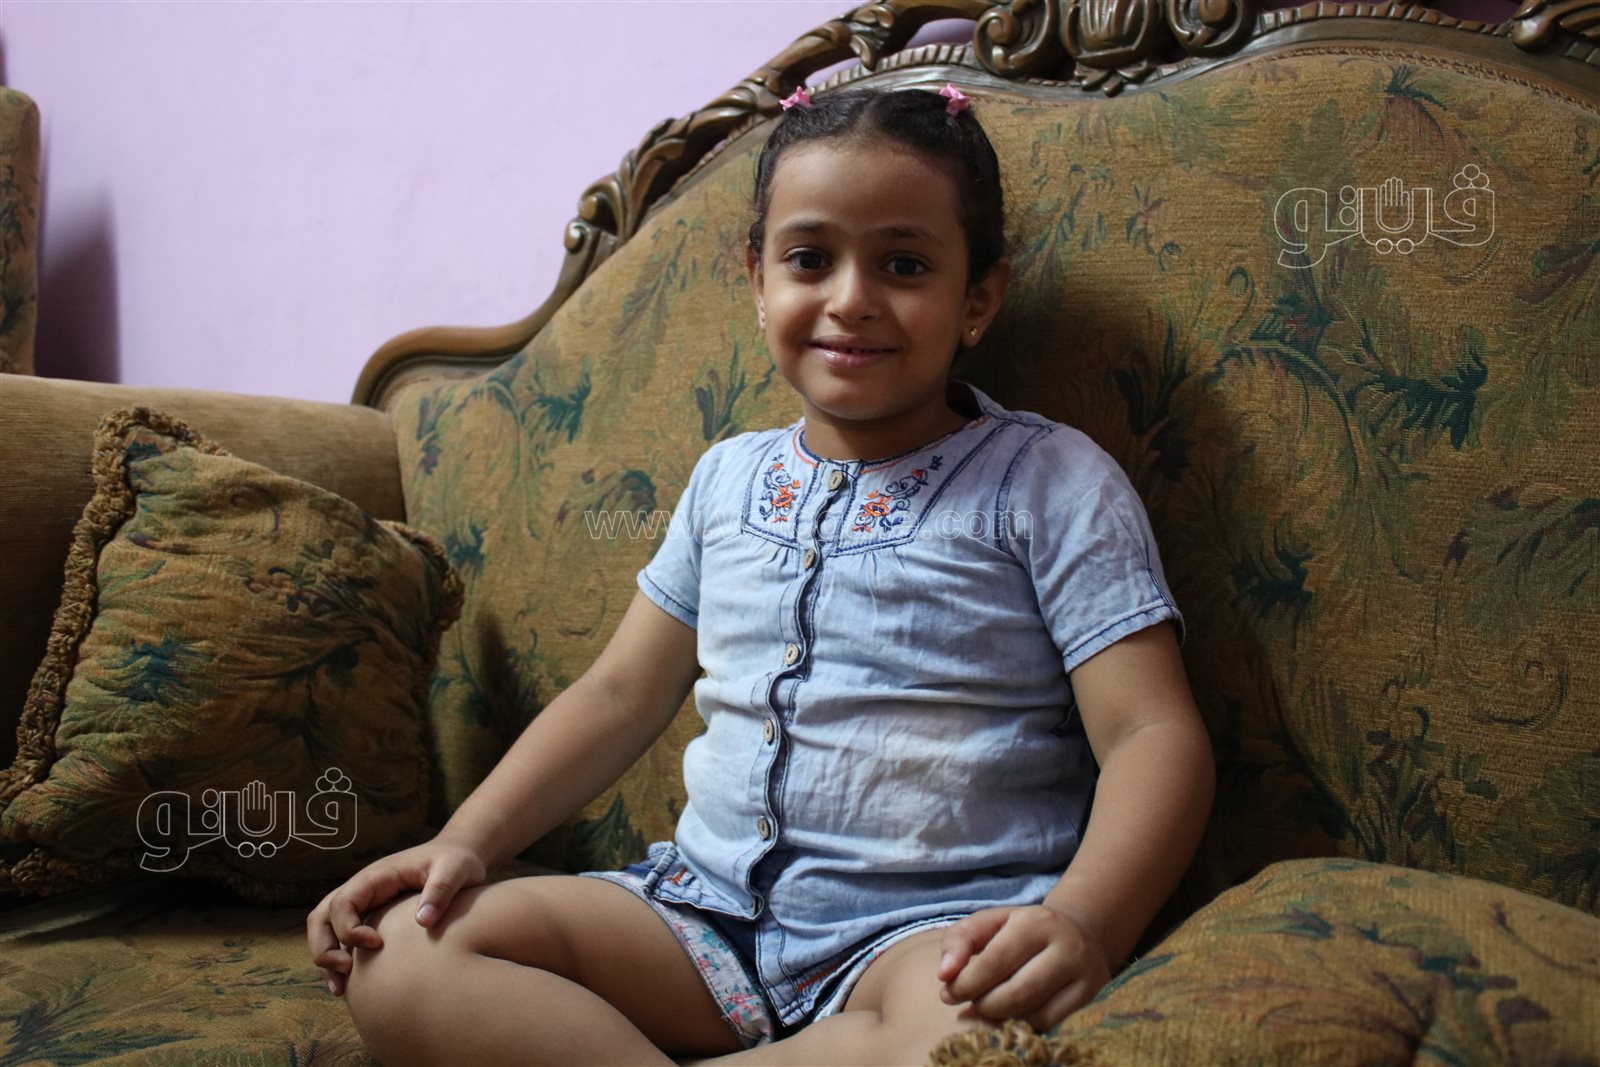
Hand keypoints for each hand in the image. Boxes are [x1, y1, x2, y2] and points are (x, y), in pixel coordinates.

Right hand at [305, 837, 488, 996]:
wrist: (459, 857)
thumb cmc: (456, 861)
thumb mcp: (456, 868)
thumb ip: (441, 890)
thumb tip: (422, 922)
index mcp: (377, 877)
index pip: (343, 902)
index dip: (351, 928)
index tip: (377, 944)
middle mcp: (363, 890)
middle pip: (321, 917)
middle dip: (324, 947)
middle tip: (346, 972)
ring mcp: (364, 905)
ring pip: (325, 929)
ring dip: (326, 958)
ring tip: (340, 990)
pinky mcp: (370, 919)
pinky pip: (342, 940)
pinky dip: (340, 962)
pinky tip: (351, 988)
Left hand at [936, 903, 1111, 1030]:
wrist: (1080, 932)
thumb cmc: (1022, 930)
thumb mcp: (990, 924)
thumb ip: (960, 941)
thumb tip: (944, 974)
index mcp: (1036, 921)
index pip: (995, 961)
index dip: (966, 984)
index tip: (948, 993)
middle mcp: (1066, 947)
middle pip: (1016, 993)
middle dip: (984, 1005)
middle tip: (969, 1005)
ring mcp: (1085, 974)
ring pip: (1035, 1012)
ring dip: (1003, 1016)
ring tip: (990, 1006)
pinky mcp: (1092, 996)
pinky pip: (1052, 1023)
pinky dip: (1025, 1023)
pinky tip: (1015, 1011)